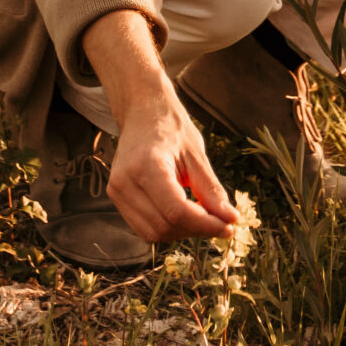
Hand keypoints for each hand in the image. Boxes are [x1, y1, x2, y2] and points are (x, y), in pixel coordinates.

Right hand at [105, 89, 236, 242]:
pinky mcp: (116, 198)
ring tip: (202, 217)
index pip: (176, 211)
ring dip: (182, 232)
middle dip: (196, 230)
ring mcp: (116, 191)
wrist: (142, 112)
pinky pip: (144, 227)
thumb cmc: (171, 128)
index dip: (205, 225)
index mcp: (146, 165)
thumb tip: (229, 220)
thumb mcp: (197, 154)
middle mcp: (125, 181)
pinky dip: (168, 227)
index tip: (228, 228)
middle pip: (164, 226)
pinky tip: (185, 214)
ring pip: (153, 233)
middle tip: (220, 222)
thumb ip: (211, 190)